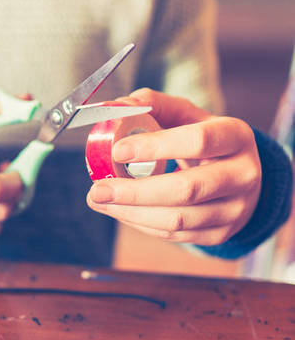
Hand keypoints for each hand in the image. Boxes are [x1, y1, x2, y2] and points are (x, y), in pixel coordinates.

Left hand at [86, 89, 261, 245]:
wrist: (239, 175)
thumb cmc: (204, 139)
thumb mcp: (186, 115)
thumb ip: (152, 105)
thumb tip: (116, 107)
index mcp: (235, 136)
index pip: (198, 141)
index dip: (155, 147)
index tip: (117, 151)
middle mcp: (243, 175)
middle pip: (186, 189)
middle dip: (135, 192)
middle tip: (98, 189)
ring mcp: (235, 209)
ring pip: (178, 219)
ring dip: (131, 212)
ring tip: (99, 201)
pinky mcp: (221, 234)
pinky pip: (175, 234)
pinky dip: (141, 223)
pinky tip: (119, 210)